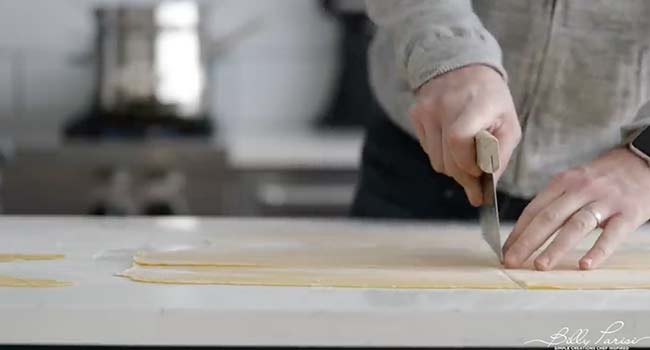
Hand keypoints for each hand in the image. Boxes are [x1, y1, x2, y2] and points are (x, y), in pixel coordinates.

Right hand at [409, 65, 520, 206]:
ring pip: (436, 161)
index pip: (459, 141)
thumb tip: (487, 188)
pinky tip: (452, 142)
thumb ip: (500, 156)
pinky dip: (442, 154)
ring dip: (453, 166)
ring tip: (466, 156)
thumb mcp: (508, 123)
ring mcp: (426, 110)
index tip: (480, 172)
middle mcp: (444, 105)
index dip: (469, 164)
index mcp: (473, 104)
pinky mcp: (416, 114)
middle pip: (447, 161)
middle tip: (476, 180)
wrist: (462, 66)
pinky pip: (427, 150)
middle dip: (464, 176)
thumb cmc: (490, 99)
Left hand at [503, 148, 649, 270]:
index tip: (505, 251)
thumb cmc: (604, 178)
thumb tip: (527, 231)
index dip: (517, 232)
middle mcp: (581, 189)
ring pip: (575, 225)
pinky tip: (584, 265)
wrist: (645, 160)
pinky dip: (598, 250)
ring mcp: (605, 201)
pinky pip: (612, 234)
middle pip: (549, 218)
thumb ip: (555, 202)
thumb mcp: (576, 181)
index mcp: (563, 182)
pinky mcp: (629, 212)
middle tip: (512, 261)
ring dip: (555, 247)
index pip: (534, 209)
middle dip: (527, 241)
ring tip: (540, 265)